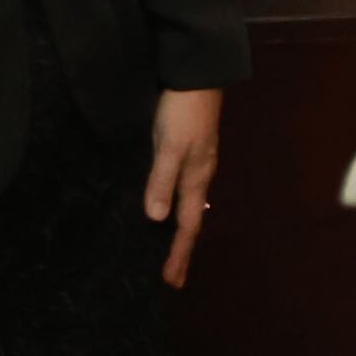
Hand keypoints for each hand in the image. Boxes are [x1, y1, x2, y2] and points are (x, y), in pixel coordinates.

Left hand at [145, 85, 222, 287]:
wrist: (197, 74)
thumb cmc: (183, 112)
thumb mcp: (169, 146)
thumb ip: (161, 180)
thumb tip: (156, 219)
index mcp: (196, 178)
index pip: (188, 225)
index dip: (178, 253)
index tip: (169, 281)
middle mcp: (199, 176)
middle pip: (192, 221)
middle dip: (182, 250)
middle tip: (174, 278)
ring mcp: (196, 164)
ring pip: (190, 208)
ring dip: (180, 233)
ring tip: (172, 252)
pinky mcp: (189, 153)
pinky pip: (184, 193)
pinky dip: (178, 212)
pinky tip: (170, 210)